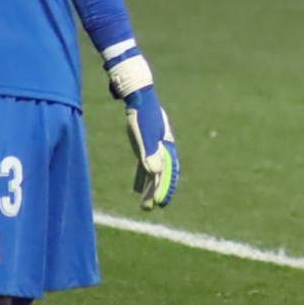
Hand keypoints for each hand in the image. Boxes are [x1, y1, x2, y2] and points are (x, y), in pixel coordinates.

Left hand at [124, 86, 178, 210]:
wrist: (138, 97)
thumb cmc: (141, 116)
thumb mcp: (144, 135)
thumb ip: (150, 153)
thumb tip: (154, 173)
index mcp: (165, 147)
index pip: (166, 172)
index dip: (164, 188)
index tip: (159, 203)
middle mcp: (162, 150)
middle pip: (162, 175)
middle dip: (157, 191)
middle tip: (150, 208)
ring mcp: (154, 148)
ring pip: (153, 172)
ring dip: (150, 187)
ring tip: (144, 204)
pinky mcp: (144, 146)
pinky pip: (145, 166)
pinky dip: (142, 178)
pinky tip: (137, 188)